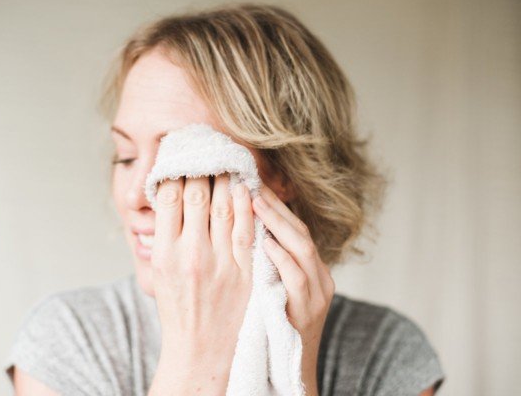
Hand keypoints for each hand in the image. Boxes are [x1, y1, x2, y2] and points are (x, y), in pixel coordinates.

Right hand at [148, 174, 253, 394]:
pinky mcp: (244, 270)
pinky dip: (246, 203)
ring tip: (226, 162)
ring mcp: (219, 262)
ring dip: (226, 178)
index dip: (176, 171)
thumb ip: (163, 235)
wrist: (201, 350)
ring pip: (223, 205)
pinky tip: (244, 187)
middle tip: (206, 151)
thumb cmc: (178, 310)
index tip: (182, 157)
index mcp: (163, 253)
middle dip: (202, 168)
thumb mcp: (158, 273)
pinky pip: (247, 227)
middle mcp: (189, 254)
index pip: (168, 197)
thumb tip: (169, 197)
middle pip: (196, 195)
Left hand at [252, 184, 334, 394]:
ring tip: (255, 203)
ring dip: (278, 224)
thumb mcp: (275, 291)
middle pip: (300, 231)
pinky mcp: (308, 313)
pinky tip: (265, 242)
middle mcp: (319, 277)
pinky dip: (282, 258)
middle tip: (251, 185)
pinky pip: (297, 280)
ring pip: (303, 249)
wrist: (291, 374)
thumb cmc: (275, 328)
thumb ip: (266, 264)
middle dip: (275, 207)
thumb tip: (241, 231)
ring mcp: (317, 295)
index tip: (252, 185)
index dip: (275, 205)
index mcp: (310, 270)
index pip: (294, 228)